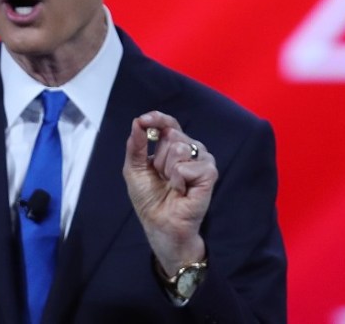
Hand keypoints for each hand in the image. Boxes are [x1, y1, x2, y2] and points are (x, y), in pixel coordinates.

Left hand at [122, 111, 217, 276]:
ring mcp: (202, 160)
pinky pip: (185, 166)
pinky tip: (181, 191)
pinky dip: (177, 180)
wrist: (159, 224)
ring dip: (167, 170)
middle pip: (171, 135)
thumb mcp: (135, 168)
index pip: (169, 124)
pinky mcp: (209, 174)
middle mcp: (190, 150)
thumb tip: (138, 122)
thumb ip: (136, 145)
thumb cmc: (150, 199)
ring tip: (171, 185)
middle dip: (158, 158)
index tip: (144, 121)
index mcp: (174, 146)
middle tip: (161, 177)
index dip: (157, 119)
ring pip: (178, 148)